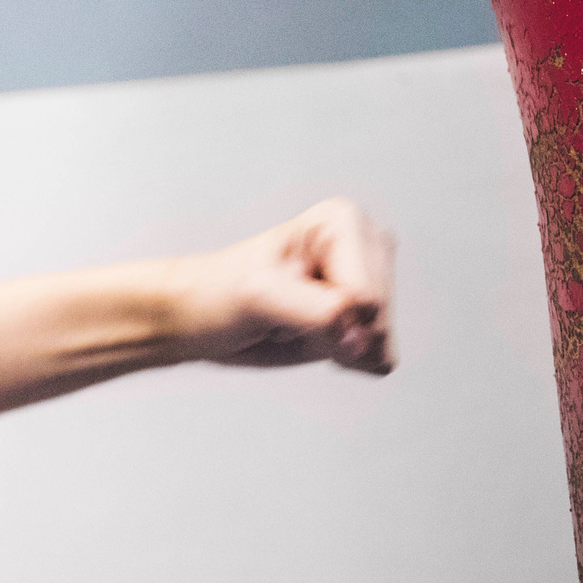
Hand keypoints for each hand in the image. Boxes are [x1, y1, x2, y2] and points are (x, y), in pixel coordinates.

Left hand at [164, 198, 396, 373]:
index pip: (365, 294)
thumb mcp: (259, 294)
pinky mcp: (367, 320)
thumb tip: (361, 340)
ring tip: (294, 321)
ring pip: (379, 343)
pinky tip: (310, 336)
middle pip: (377, 319)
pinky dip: (342, 360)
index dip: (324, 313)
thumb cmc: (221, 292)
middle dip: (331, 331)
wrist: (203, 316)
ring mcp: (370, 284)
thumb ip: (317, 312)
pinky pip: (377, 361)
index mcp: (343, 222)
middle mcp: (365, 248)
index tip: (282, 297)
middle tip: (285, 313)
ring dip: (334, 347)